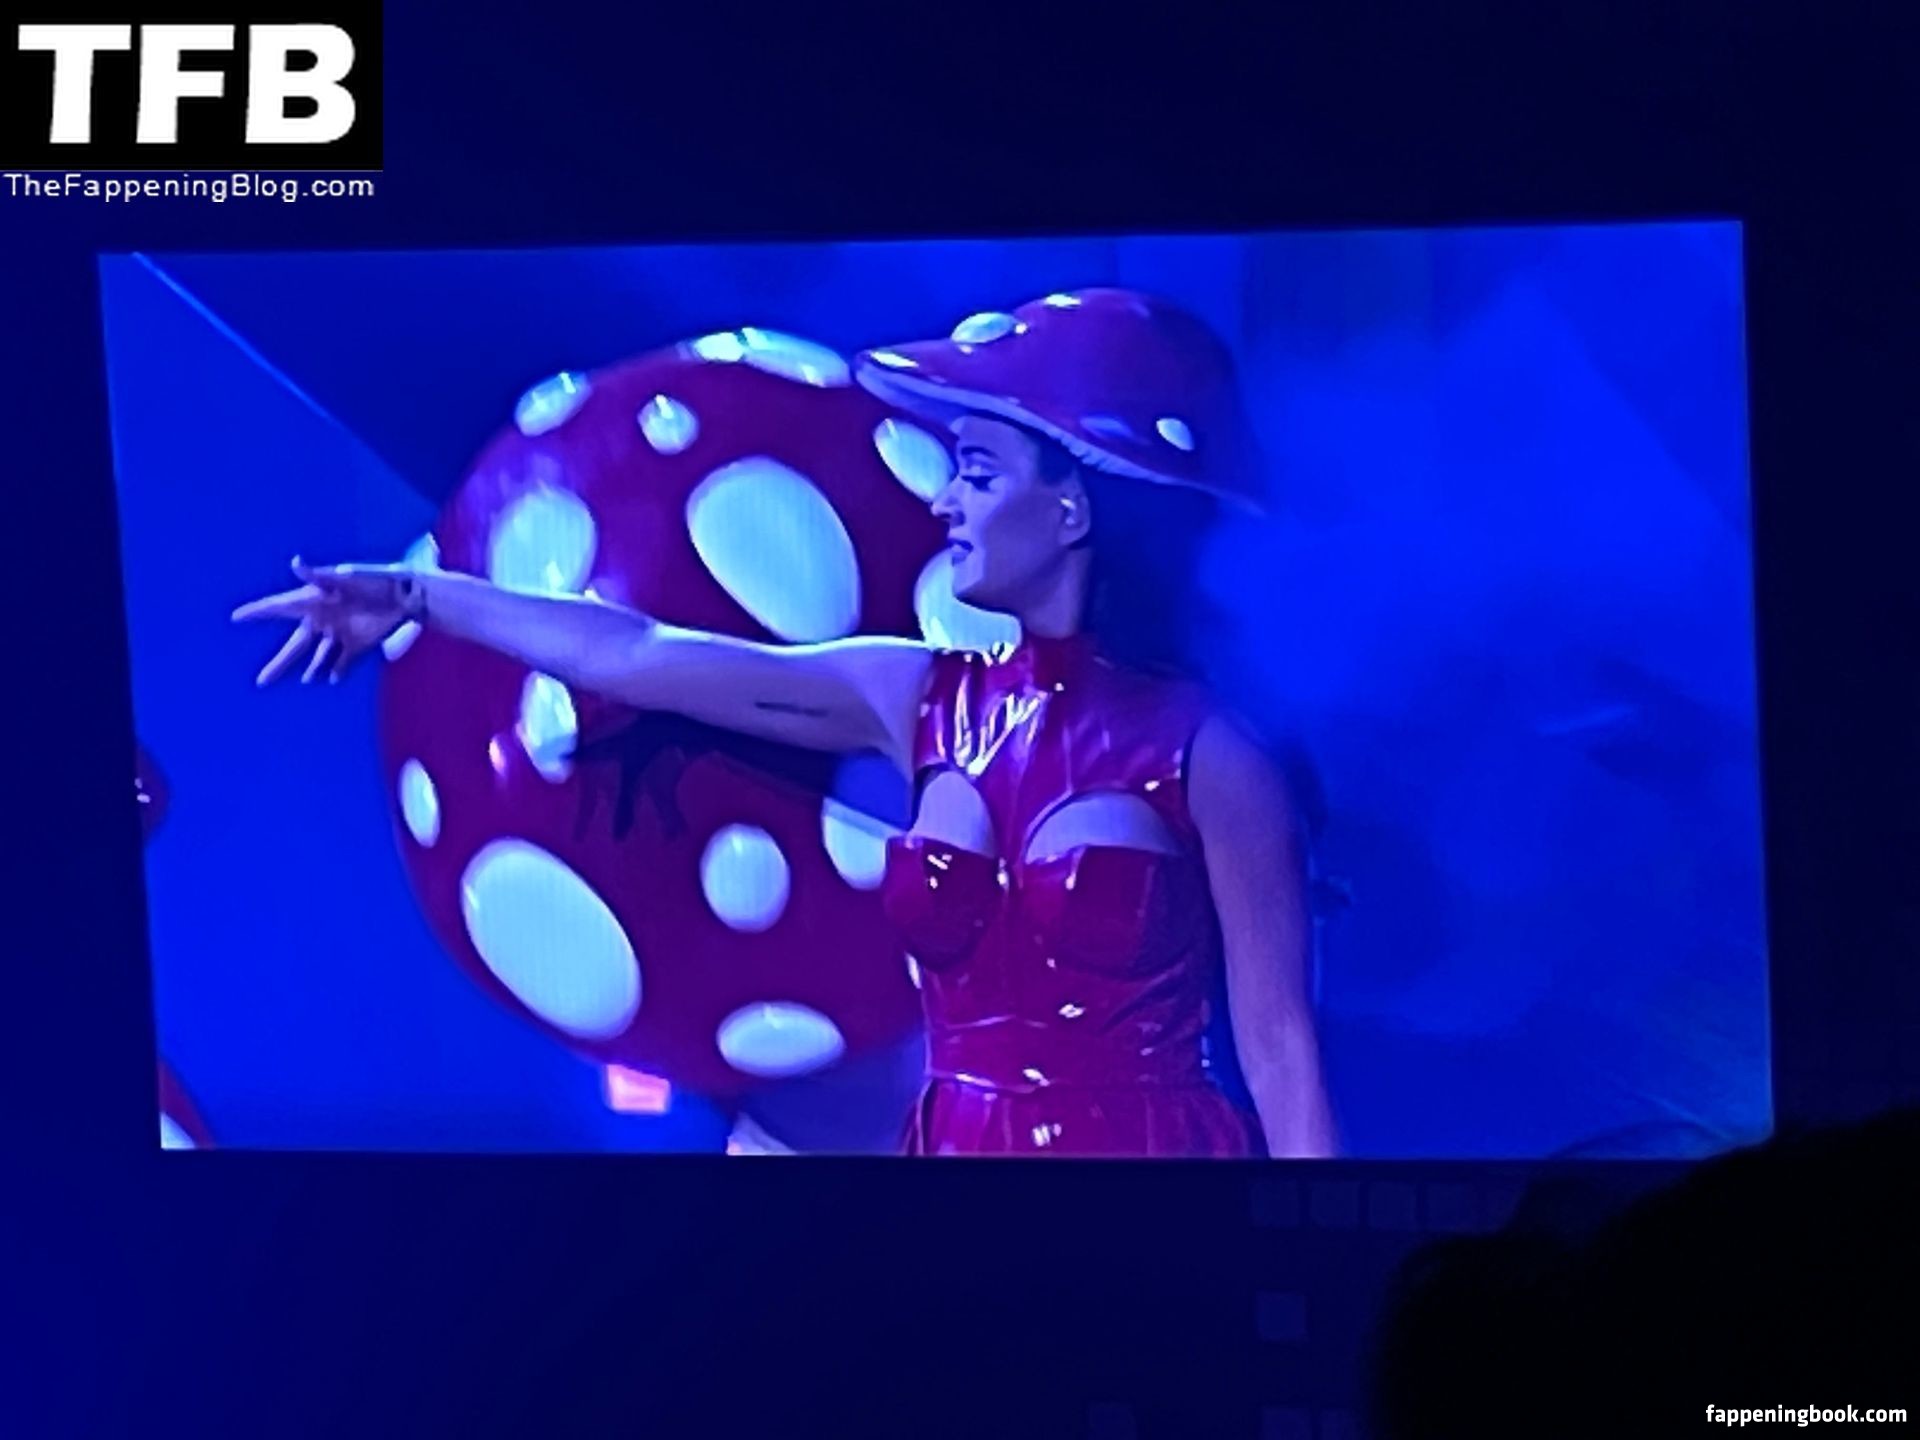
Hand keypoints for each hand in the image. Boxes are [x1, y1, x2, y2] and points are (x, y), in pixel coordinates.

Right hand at [231, 558, 423, 685]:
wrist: (405, 594)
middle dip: (279, 664)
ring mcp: (339, 633)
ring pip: (318, 657)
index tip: (235, 617)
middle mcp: (322, 620)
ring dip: (311, 668)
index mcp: (314, 600)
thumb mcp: (344, 576)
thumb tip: (295, 562)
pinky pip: (342, 662)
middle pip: (295, 646)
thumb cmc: (372, 579)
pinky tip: (330, 679)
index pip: (279, 607)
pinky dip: (337, 671)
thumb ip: (319, 574)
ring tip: (305, 680)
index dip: (257, 612)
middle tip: (260, 682)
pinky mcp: (358, 643)